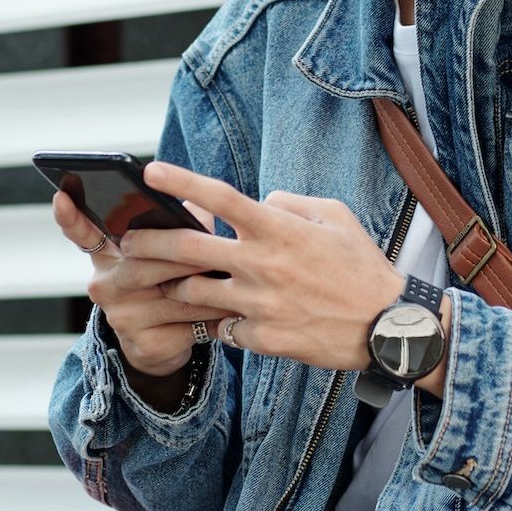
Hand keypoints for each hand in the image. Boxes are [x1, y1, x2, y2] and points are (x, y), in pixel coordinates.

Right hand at [52, 189, 232, 379]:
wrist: (163, 343)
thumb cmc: (168, 282)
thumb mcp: (167, 252)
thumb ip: (181, 224)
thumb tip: (200, 205)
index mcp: (110, 256)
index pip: (83, 234)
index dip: (70, 216)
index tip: (61, 193)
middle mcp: (107, 285)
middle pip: (144, 263)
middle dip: (183, 255)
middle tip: (215, 248)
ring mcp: (122, 317)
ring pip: (173, 293)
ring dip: (207, 285)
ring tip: (234, 275)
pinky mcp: (144, 343)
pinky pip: (187, 323)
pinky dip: (213, 313)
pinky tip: (231, 309)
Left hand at [120, 162, 407, 372]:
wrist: (384, 325)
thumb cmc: (361, 265)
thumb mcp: (335, 216)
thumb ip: (290, 204)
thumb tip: (258, 202)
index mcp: (279, 229)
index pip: (220, 197)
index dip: (181, 182)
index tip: (151, 171)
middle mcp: (262, 264)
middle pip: (189, 248)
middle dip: (148, 241)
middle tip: (127, 238)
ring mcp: (258, 304)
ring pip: (193, 293)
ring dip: (174, 286)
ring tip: (165, 283)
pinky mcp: (261, 339)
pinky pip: (223, 328)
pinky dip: (219, 322)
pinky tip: (221, 320)